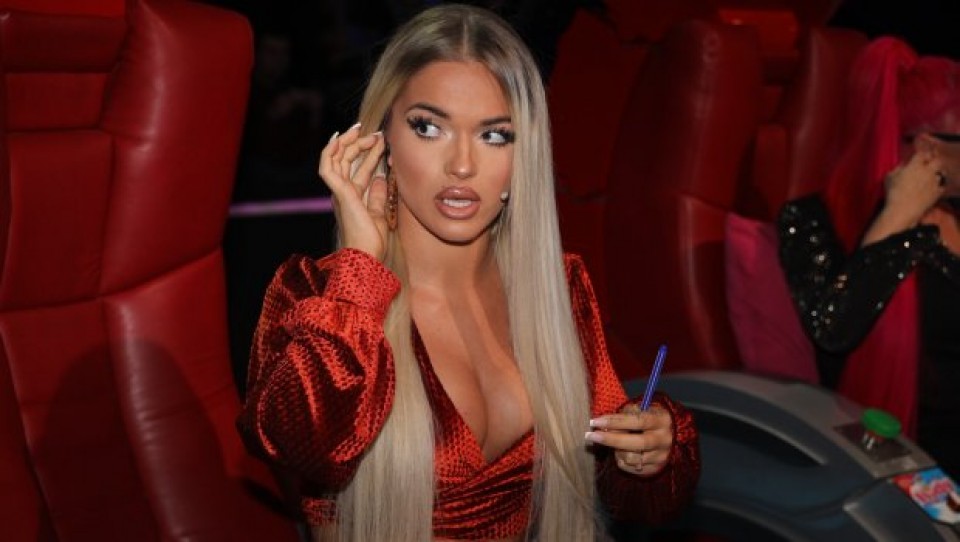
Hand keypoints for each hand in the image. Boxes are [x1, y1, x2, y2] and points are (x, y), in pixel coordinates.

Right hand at [318, 123, 387, 259]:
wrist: (367, 255)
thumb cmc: (373, 241)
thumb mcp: (380, 214)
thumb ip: (378, 196)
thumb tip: (380, 179)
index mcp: (353, 197)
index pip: (358, 168)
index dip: (368, 153)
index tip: (381, 140)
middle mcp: (343, 192)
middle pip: (347, 160)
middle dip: (360, 143)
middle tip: (376, 133)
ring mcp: (339, 192)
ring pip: (336, 159)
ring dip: (348, 142)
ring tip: (362, 130)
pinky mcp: (339, 192)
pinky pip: (328, 167)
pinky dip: (331, 151)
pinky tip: (340, 139)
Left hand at [585, 403, 673, 476]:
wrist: (669, 435)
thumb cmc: (648, 418)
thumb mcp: (641, 410)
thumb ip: (624, 414)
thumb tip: (603, 424)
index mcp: (661, 420)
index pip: (637, 421)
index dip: (615, 421)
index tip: (595, 421)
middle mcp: (664, 440)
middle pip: (636, 443)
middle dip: (610, 439)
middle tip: (590, 436)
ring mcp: (661, 456)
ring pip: (632, 458)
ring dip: (616, 451)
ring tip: (614, 443)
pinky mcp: (656, 469)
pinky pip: (631, 468)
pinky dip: (621, 460)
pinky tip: (621, 452)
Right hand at [883, 151, 945, 222]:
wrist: (903, 209)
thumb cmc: (893, 192)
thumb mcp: (889, 177)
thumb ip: (897, 168)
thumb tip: (903, 165)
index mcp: (915, 166)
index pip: (922, 154)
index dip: (920, 155)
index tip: (916, 158)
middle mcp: (928, 171)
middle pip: (936, 161)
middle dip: (932, 163)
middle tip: (926, 167)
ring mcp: (934, 182)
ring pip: (939, 174)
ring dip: (934, 175)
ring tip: (928, 180)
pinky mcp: (938, 192)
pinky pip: (941, 186)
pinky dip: (937, 187)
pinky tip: (930, 190)